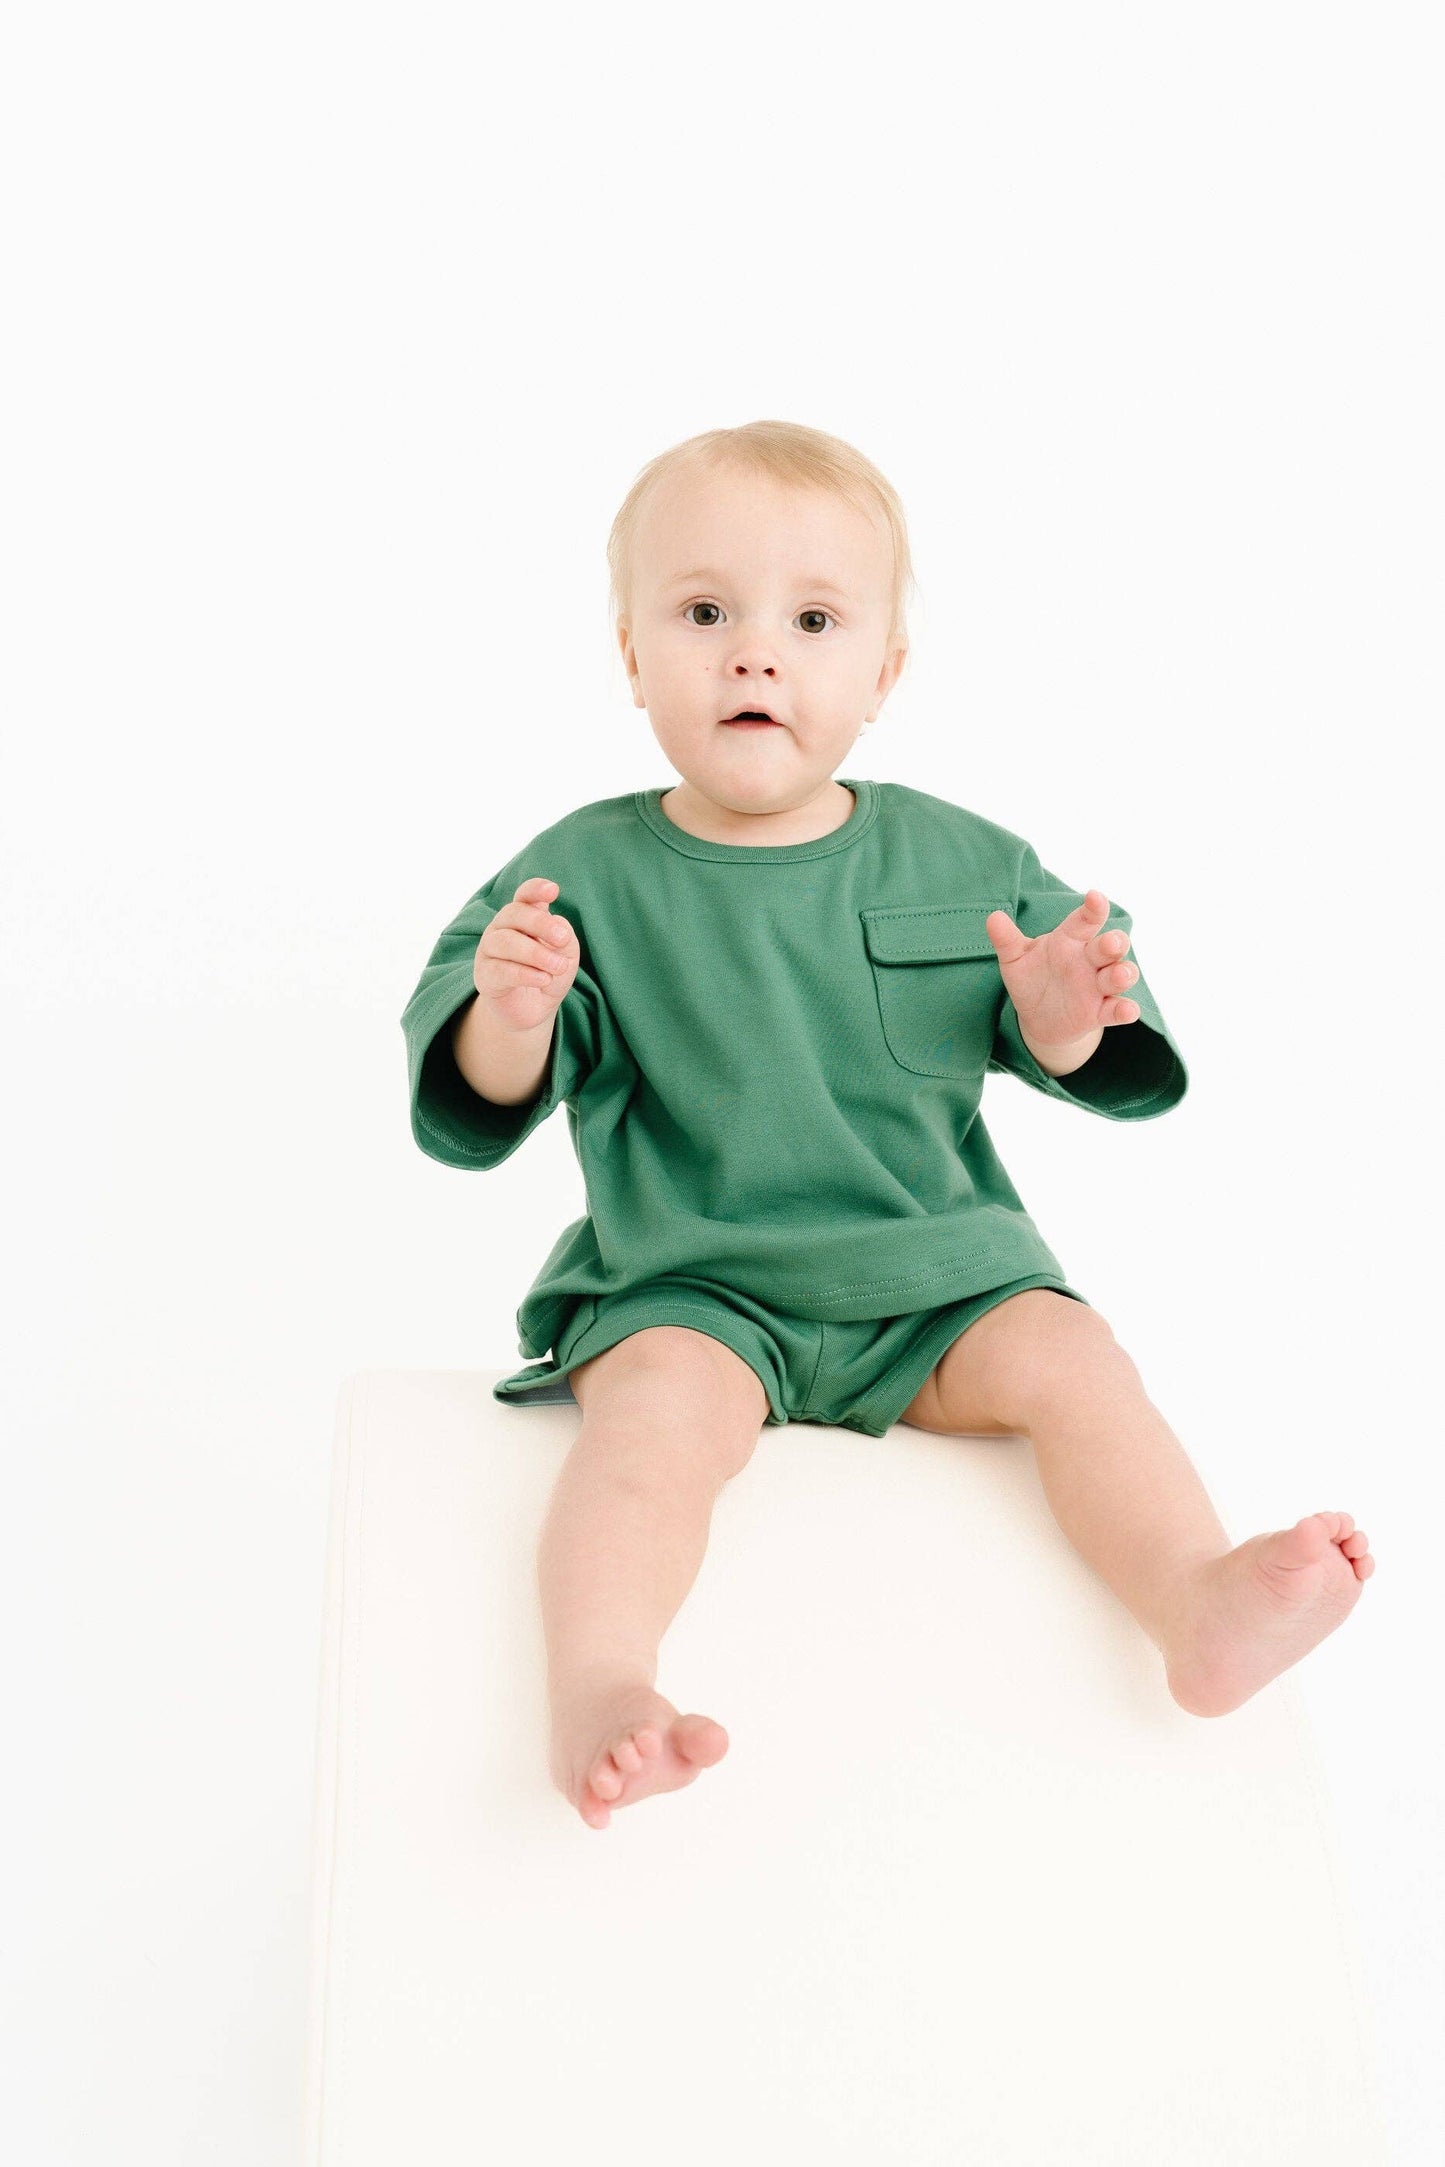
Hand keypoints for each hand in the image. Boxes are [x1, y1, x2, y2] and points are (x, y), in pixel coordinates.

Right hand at [472, 876, 578, 1034]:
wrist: (533, 1009)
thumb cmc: (549, 973)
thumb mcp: (566, 954)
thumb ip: (563, 938)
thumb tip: (556, 928)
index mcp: (524, 916)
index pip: (524, 895)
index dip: (536, 889)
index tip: (554, 890)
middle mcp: (502, 927)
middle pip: (514, 913)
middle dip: (541, 923)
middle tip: (563, 938)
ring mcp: (489, 950)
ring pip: (506, 941)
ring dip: (536, 953)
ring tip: (559, 967)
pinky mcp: (484, 975)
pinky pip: (501, 970)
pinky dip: (525, 974)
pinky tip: (544, 979)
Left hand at [984, 889, 1140, 1050]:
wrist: (1037, 1017)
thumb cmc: (1031, 978)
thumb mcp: (1015, 959)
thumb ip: (1006, 940)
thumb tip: (993, 918)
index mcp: (1070, 940)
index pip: (1085, 920)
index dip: (1093, 908)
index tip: (1095, 897)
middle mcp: (1089, 960)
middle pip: (1110, 946)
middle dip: (1114, 943)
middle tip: (1110, 943)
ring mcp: (1098, 986)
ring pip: (1120, 975)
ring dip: (1124, 974)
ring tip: (1119, 975)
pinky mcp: (1101, 1012)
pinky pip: (1117, 1009)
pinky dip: (1125, 1010)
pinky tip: (1127, 1011)